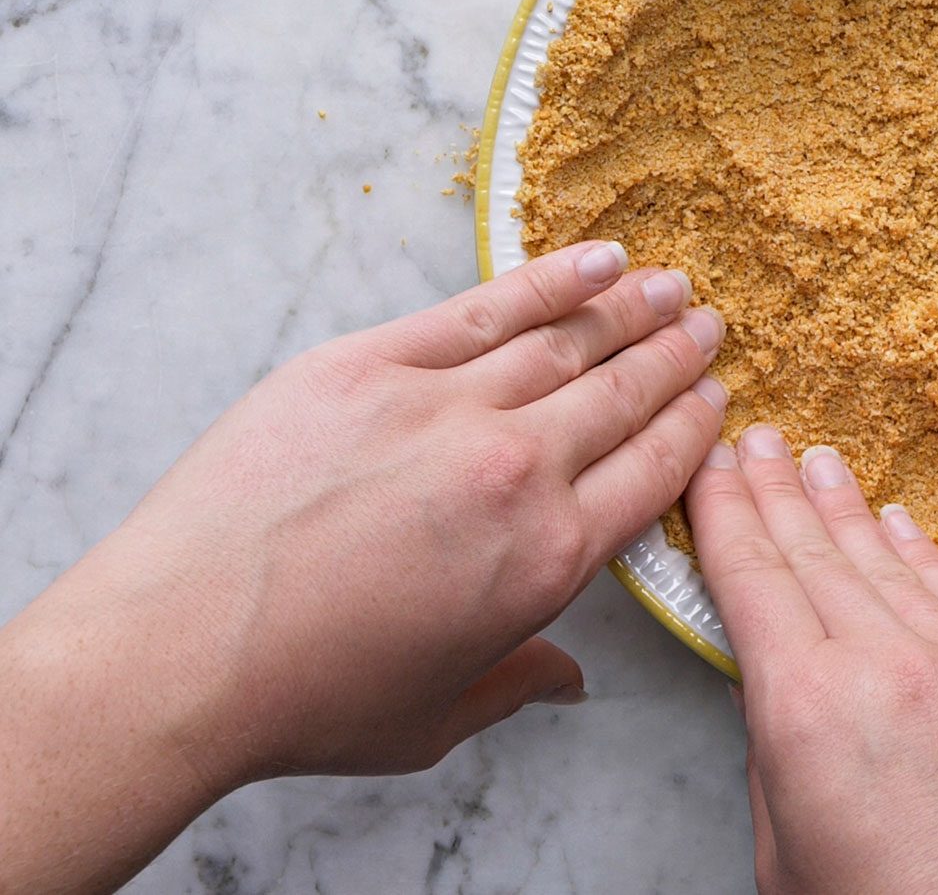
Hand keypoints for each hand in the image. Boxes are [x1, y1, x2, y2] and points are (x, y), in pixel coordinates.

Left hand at [0, 240, 725, 891]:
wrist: (179, 650)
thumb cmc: (304, 697)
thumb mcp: (434, 718)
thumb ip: (517, 684)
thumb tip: (568, 680)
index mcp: (547, 559)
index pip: (653, 472)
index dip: (694, 429)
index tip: (716, 399)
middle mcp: (516, 471)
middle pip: (624, 395)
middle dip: (676, 358)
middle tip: (710, 327)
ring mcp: (443, 406)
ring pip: (565, 341)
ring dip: (630, 310)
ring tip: (670, 286)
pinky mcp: (371, 365)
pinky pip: (483, 310)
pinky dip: (548, 282)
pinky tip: (594, 262)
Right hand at [686, 426, 937, 894]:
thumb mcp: (781, 846)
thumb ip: (777, 746)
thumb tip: (782, 681)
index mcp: (806, 707)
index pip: (753, 578)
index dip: (725, 513)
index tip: (711, 465)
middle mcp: (890, 668)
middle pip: (817, 556)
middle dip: (778, 491)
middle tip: (755, 438)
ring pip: (892, 566)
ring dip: (848, 510)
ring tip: (818, 462)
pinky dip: (927, 556)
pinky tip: (901, 524)